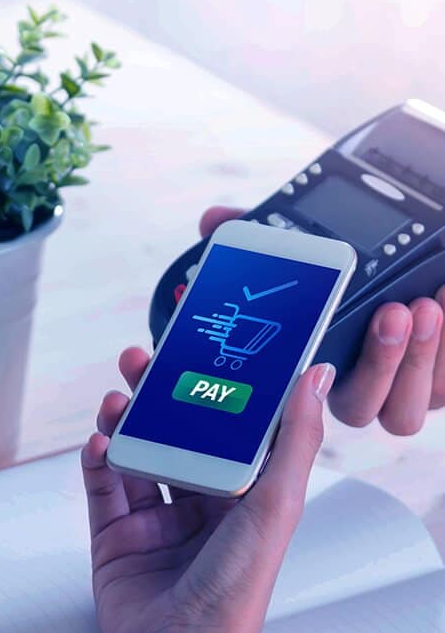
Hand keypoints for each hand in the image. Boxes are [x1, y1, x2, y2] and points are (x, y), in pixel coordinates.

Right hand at [81, 348, 334, 632]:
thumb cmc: (237, 589)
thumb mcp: (276, 502)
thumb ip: (297, 437)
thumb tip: (315, 378)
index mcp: (239, 492)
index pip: (221, 426)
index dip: (208, 387)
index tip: (198, 353)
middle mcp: (198, 501)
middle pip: (172, 432)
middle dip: (155, 396)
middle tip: (143, 362)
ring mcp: (156, 518)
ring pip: (135, 452)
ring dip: (123, 421)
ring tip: (117, 400)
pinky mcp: (118, 535)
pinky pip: (103, 486)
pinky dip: (97, 459)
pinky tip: (99, 442)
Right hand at [199, 206, 444, 434]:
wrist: (431, 259)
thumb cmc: (368, 260)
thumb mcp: (315, 239)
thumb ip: (265, 230)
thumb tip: (211, 220)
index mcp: (323, 362)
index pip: (304, 394)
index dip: (303, 384)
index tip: (317, 350)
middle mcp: (362, 384)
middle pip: (360, 410)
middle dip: (377, 365)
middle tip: (390, 312)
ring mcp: (405, 388)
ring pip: (405, 412)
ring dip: (417, 360)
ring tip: (423, 305)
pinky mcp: (442, 381)